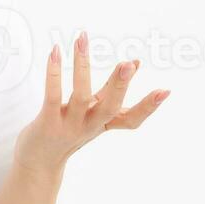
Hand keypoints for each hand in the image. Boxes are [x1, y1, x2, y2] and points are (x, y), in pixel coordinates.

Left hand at [14, 30, 168, 172]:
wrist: (38, 162)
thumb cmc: (68, 131)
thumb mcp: (93, 113)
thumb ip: (111, 91)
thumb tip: (135, 63)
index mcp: (103, 123)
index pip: (132, 120)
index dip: (148, 107)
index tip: (166, 91)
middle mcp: (89, 126)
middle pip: (109, 107)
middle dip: (120, 86)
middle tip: (128, 64)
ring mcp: (68, 125)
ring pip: (79, 95)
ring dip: (82, 66)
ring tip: (82, 40)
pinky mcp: (47, 122)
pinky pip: (52, 96)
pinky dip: (54, 74)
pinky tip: (55, 52)